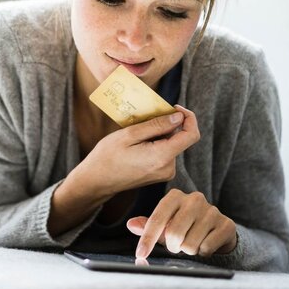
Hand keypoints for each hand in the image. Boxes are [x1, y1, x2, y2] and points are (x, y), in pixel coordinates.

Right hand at [71, 105, 199, 198]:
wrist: (96, 181)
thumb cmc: (108, 157)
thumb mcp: (129, 134)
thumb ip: (157, 125)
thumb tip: (178, 117)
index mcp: (162, 157)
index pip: (191, 135)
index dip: (188, 117)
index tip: (174, 107)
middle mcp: (168, 168)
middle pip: (180, 138)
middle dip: (167, 124)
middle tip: (145, 118)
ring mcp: (165, 172)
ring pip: (172, 144)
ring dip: (159, 133)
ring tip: (137, 132)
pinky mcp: (160, 173)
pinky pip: (165, 152)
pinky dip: (156, 142)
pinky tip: (138, 142)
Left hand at [126, 188, 237, 258]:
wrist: (217, 229)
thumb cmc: (185, 226)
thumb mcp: (165, 225)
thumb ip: (148, 225)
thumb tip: (131, 224)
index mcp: (175, 196)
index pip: (157, 219)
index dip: (148, 239)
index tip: (140, 254)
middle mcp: (194, 199)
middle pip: (174, 234)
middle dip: (173, 247)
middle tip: (177, 245)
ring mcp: (212, 210)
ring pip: (190, 244)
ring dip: (189, 250)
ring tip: (192, 242)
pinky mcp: (226, 224)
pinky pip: (206, 248)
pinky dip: (203, 252)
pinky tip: (206, 243)